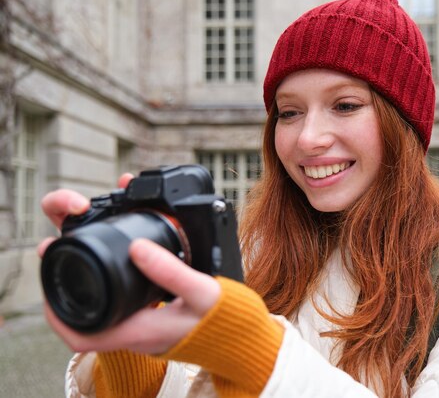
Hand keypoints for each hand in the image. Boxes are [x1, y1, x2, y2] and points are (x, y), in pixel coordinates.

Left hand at [38, 175, 221, 354]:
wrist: (243, 337)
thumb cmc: (224, 321)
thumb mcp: (202, 292)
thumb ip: (170, 271)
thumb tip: (136, 246)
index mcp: (140, 332)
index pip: (81, 337)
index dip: (56, 313)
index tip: (50, 281)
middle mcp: (136, 333)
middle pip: (83, 321)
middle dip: (64, 290)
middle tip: (60, 254)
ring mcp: (143, 328)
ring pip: (99, 312)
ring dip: (85, 286)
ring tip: (81, 254)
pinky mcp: (152, 320)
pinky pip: (118, 306)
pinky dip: (109, 285)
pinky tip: (118, 267)